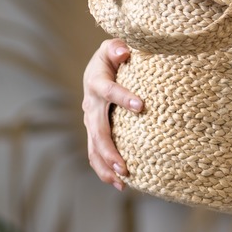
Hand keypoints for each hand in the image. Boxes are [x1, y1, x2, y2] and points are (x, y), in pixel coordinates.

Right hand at [81, 38, 140, 189]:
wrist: (99, 68)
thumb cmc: (112, 56)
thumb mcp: (114, 48)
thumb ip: (117, 48)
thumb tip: (123, 51)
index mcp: (97, 82)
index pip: (109, 90)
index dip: (123, 97)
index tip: (141, 105)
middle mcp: (91, 105)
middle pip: (97, 130)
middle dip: (110, 149)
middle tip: (124, 165)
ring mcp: (90, 121)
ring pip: (93, 147)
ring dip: (105, 165)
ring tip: (121, 181)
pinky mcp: (94, 132)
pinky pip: (95, 153)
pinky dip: (104, 169)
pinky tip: (119, 184)